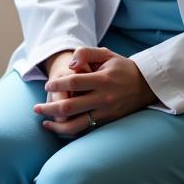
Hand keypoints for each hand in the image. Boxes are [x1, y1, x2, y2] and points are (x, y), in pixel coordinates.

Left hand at [33, 46, 160, 136]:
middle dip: (49, 109)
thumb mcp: (106, 54)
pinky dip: (71, 130)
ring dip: (57, 126)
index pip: (73, 82)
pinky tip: (60, 127)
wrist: (147, 86)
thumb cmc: (122, 67)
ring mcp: (106, 113)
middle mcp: (104, 98)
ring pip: (77, 125)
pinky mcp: (108, 122)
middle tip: (36, 108)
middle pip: (70, 107)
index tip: (47, 85)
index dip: (57, 84)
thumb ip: (85, 53)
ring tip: (44, 123)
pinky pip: (86, 129)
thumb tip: (71, 65)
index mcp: (102, 79)